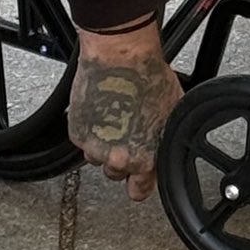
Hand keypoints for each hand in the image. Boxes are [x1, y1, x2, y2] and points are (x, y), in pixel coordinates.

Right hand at [67, 26, 181, 200]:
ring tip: (112, 118)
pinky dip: (89, 128)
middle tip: (125, 134)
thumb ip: (163, 141)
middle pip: (115, 173)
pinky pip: (82, 140)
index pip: (139, 191)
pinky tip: (100, 110)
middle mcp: (118, 158)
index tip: (138, 176)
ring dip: (102, 144)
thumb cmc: (149, 79)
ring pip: (96, 157)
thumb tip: (163, 149)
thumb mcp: (172, 115)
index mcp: (145, 158)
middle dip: (120, 158)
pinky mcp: (77, 133)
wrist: (121, 58)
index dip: (140, 182)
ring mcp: (95, 147)